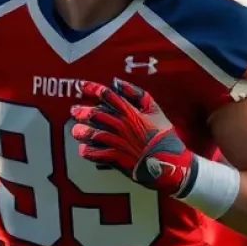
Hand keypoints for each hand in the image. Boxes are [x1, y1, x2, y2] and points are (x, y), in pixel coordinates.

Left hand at [71, 80, 198, 195]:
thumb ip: (138, 95)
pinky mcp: (117, 158)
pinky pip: (95, 154)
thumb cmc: (165, 136)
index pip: (108, 96)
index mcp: (132, 113)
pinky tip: (84, 149)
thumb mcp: (156, 111)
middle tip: (75, 111)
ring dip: (81, 131)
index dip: (93, 89)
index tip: (82, 86)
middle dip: (81, 111)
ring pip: (92, 133)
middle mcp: (122, 126)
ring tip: (77, 130)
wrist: (172, 163)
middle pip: (95, 114)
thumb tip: (118, 83)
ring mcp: (118, 143)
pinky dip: (87, 151)